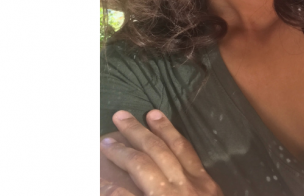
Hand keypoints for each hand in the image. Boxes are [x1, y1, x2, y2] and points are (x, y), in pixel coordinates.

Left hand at [100, 110, 223, 195]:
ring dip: (122, 151)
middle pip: (159, 150)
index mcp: (204, 185)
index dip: (167, 129)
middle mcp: (188, 188)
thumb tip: (188, 179)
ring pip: (143, 166)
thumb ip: (200, 190)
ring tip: (105, 142)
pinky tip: (99, 182)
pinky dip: (112, 188)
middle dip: (138, 131)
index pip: (183, 149)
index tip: (153, 113)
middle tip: (120, 116)